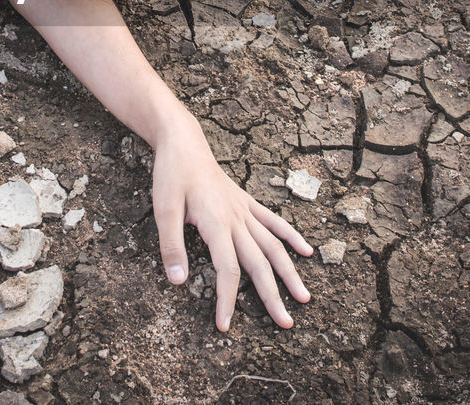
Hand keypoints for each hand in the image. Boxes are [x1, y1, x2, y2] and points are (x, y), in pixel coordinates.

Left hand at [152, 133, 313, 330]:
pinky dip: (291, 236)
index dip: (228, 300)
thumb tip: (177, 282)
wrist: (184, 143)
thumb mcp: (163, 210)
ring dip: (290, 272)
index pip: (228, 270)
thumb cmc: (171, 175)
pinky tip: (306, 251)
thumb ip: (171, 246)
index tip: (225, 326)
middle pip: (260, 264)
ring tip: (305, 297)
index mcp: (217, 224)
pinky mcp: (246, 202)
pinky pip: (274, 222)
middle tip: (286, 324)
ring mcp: (245, 210)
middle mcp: (237, 219)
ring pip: (274, 246)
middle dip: (273, 297)